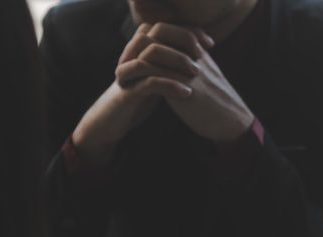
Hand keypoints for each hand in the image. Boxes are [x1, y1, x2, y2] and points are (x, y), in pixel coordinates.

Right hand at [73, 23, 211, 165]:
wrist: (112, 122)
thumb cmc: (138, 99)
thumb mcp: (156, 77)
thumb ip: (169, 64)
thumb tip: (195, 57)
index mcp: (140, 49)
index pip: (165, 27)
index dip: (188, 31)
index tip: (210, 44)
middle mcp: (132, 54)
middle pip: (157, 33)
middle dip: (183, 41)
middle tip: (203, 55)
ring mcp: (128, 71)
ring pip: (151, 53)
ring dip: (177, 61)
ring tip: (196, 73)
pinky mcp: (126, 91)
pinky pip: (149, 82)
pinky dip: (170, 85)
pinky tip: (187, 93)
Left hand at [114, 23, 253, 142]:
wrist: (231, 120)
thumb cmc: (217, 103)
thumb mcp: (204, 77)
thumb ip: (188, 65)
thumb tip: (167, 63)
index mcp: (197, 48)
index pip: (167, 28)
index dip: (146, 39)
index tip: (133, 56)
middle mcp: (192, 52)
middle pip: (158, 31)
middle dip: (136, 45)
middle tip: (124, 62)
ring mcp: (187, 67)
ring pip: (152, 50)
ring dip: (131, 63)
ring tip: (120, 76)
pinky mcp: (182, 85)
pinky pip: (153, 73)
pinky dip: (136, 78)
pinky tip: (128, 89)